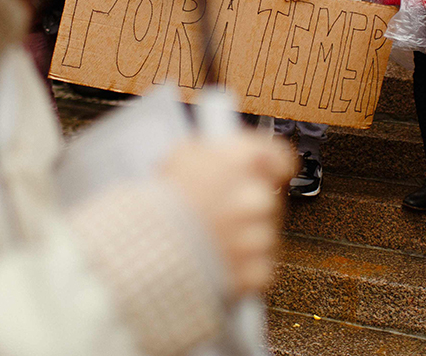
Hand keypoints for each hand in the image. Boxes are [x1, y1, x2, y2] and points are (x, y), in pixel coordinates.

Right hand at [161, 135, 295, 297]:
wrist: (145, 250)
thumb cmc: (160, 201)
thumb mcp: (181, 155)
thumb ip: (213, 153)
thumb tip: (221, 157)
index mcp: (245, 160)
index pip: (281, 157)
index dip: (271, 167)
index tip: (263, 173)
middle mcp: (259, 196)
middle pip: (268, 199)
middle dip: (247, 206)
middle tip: (220, 212)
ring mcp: (260, 236)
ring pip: (263, 235)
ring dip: (243, 239)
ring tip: (210, 241)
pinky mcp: (256, 271)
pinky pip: (258, 268)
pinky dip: (241, 270)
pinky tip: (217, 263)